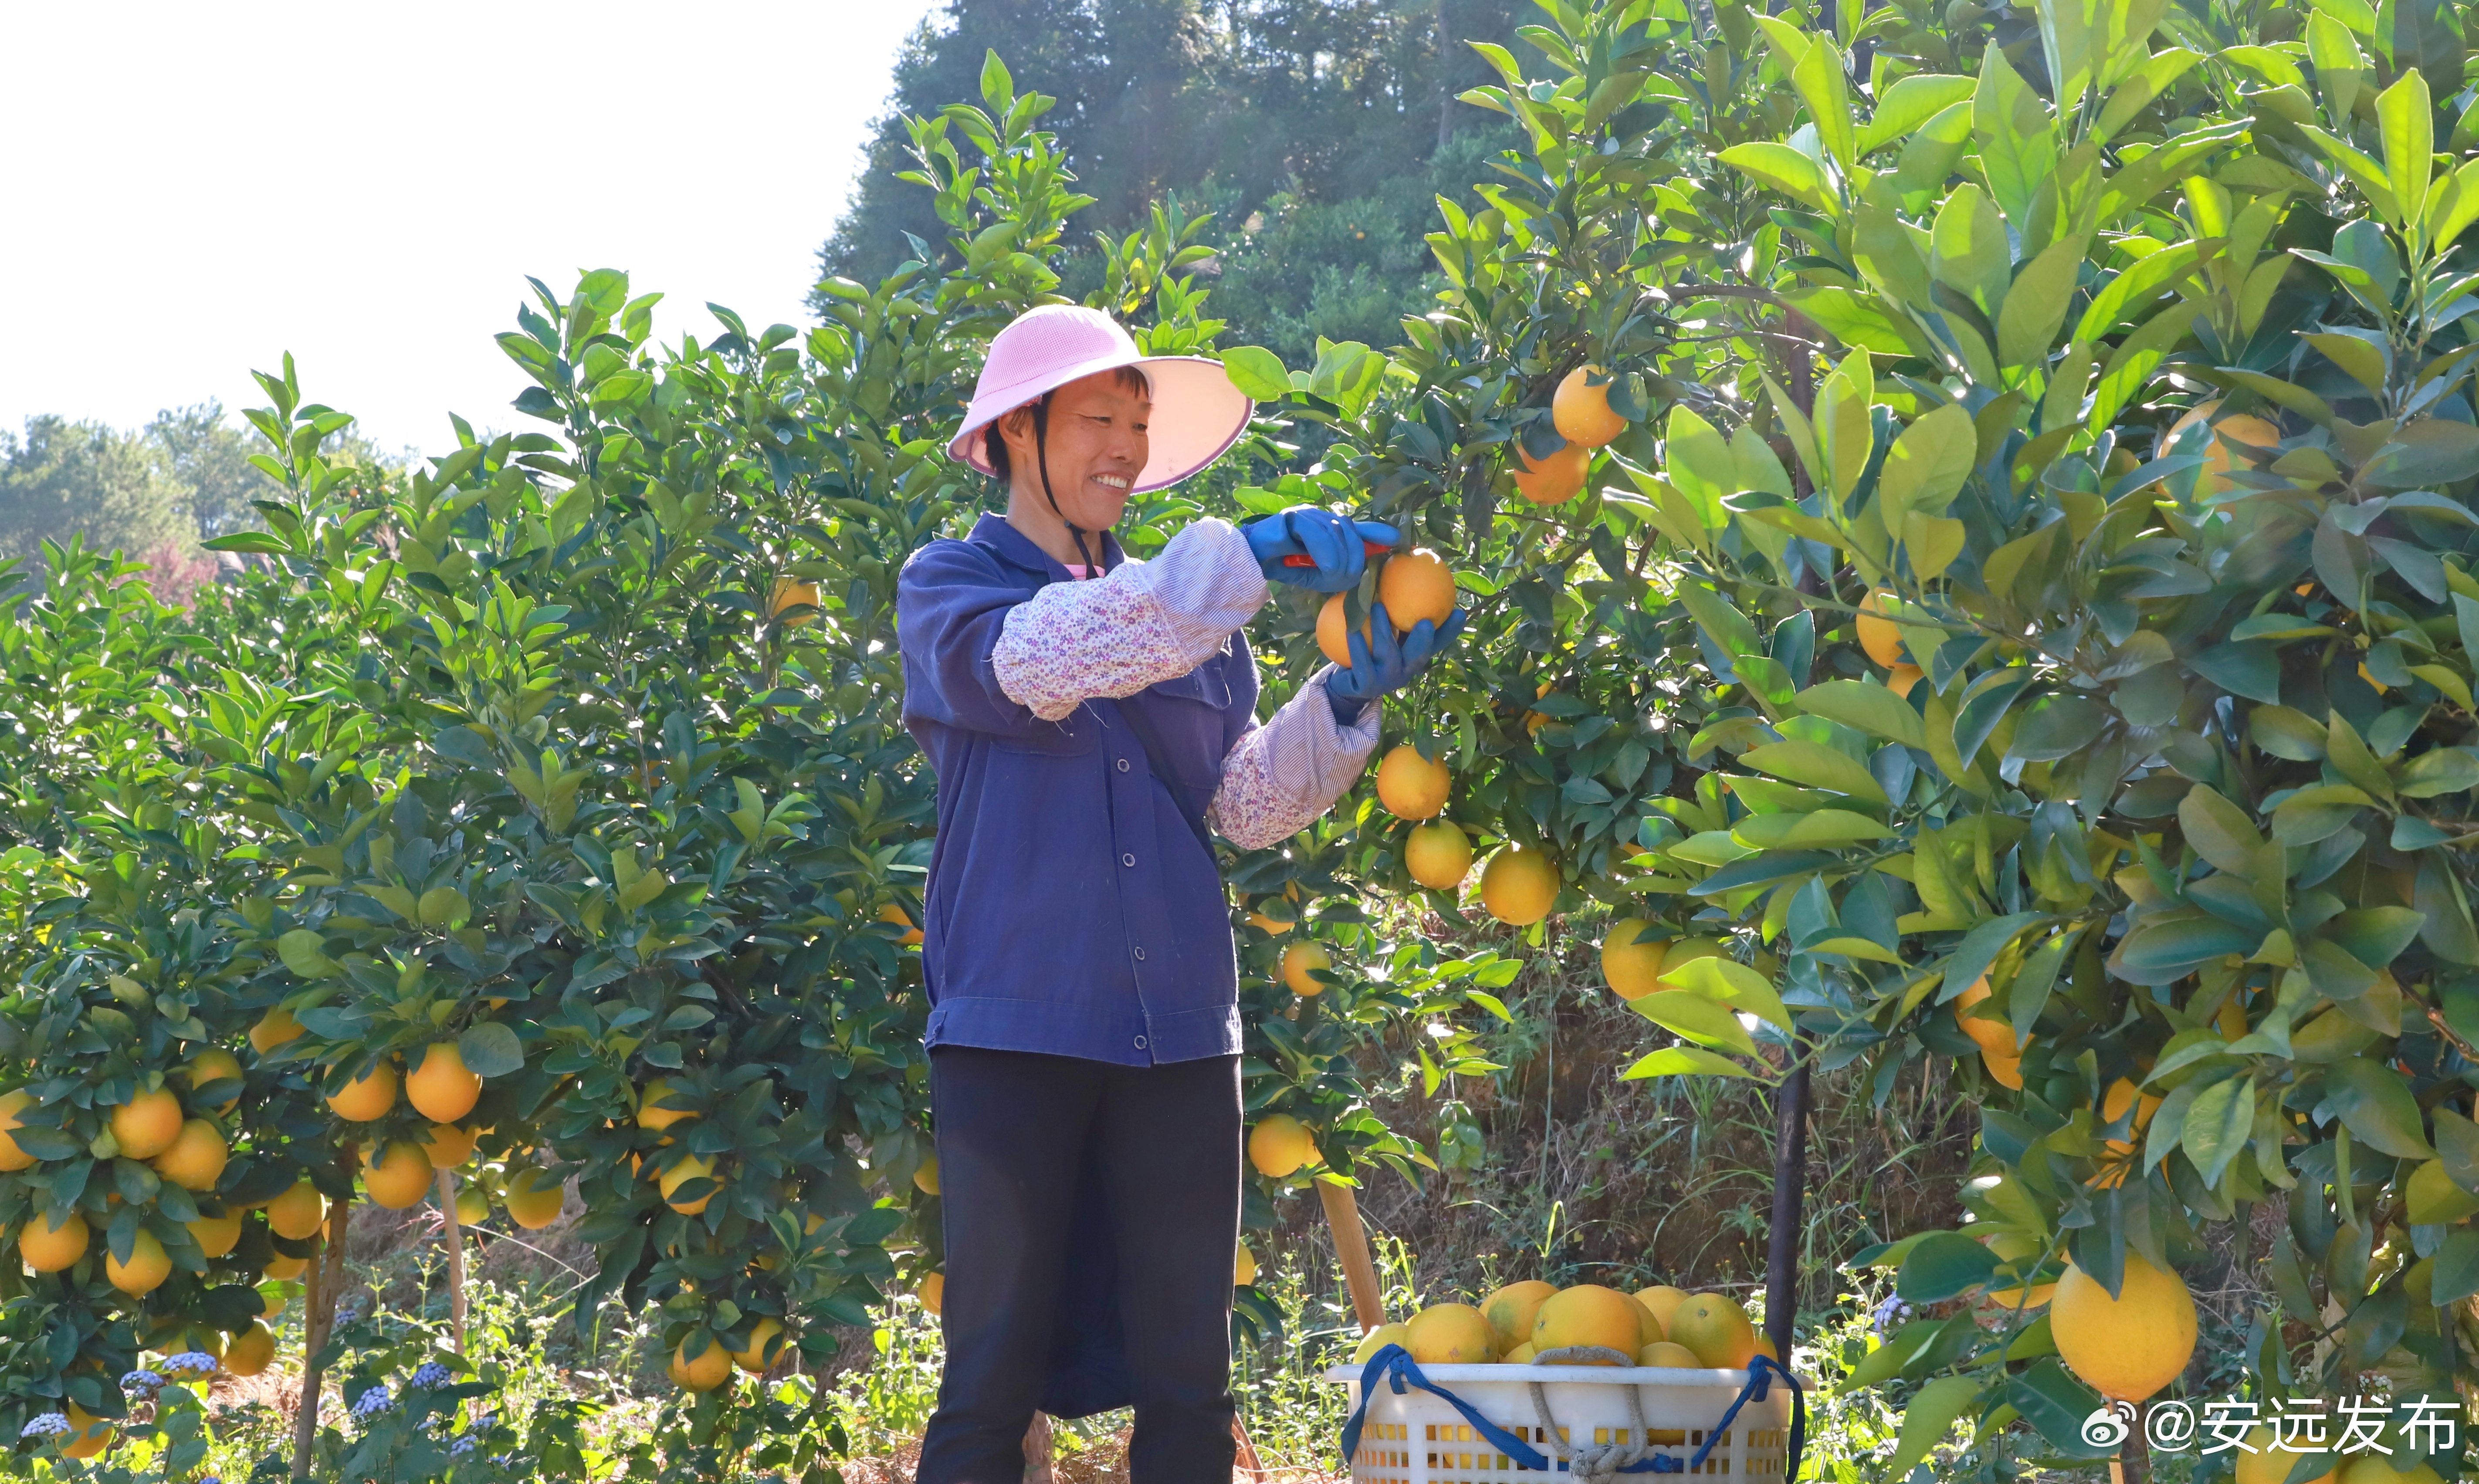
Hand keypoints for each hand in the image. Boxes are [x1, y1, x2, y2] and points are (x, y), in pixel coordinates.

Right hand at [1242, 506, 1400, 590]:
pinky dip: (1325, 554)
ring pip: (1338, 534)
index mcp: (1328, 528)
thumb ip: (1337, 570)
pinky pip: (1319, 534)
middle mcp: (1322, 517)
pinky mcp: (1295, 517)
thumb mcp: (1316, 573)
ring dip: (1337, 561)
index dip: (1376, 532)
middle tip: (1339, 578)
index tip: (1395, 540)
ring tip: (1326, 576)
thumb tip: (1358, 571)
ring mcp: (1309, 514)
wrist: (1249, 559)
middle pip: (1352, 533)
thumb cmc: (1282, 565)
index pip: (1358, 528)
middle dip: (1353, 559)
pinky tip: (1324, 569)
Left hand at [1326, 603, 1466, 722]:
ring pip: (1388, 653)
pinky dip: (1357, 645)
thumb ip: (1398, 609)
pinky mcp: (1366, 686)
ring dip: (1383, 630)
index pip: (1437, 642)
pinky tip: (1351, 629)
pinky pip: (1361, 663)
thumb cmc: (1370, 647)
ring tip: (1377, 607)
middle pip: (1420, 654)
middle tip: (1426, 622)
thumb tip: (1407, 570)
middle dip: (1425, 639)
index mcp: (1414, 655)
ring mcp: (1386, 679)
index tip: (1459, 612)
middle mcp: (1405, 669)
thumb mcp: (1387, 629)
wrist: (1345, 680)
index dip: (1450, 630)